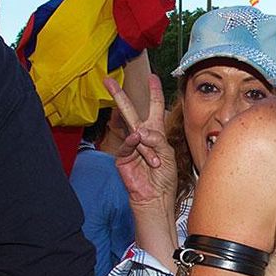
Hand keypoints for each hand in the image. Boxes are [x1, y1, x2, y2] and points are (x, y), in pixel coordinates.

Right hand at [104, 74, 177, 206]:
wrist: (156, 197)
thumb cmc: (165, 177)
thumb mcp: (167, 153)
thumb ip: (156, 139)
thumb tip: (139, 132)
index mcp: (155, 132)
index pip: (155, 107)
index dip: (154, 92)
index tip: (152, 77)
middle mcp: (141, 136)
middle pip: (130, 111)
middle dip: (119, 96)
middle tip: (108, 80)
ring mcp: (130, 146)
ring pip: (131, 131)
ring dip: (146, 147)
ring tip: (154, 161)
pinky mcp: (122, 158)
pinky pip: (127, 145)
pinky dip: (134, 146)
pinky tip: (138, 146)